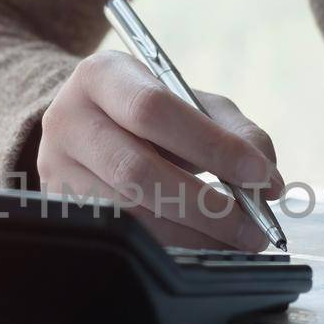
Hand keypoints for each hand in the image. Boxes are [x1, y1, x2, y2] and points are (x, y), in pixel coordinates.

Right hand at [37, 50, 282, 250]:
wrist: (87, 125)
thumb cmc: (152, 114)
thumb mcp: (192, 104)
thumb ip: (235, 130)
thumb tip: (268, 181)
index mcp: (101, 75)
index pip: (154, 110)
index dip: (211, 146)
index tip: (260, 176)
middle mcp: (67, 119)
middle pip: (137, 170)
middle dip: (206, 206)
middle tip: (254, 229)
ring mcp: (56, 168)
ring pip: (128, 214)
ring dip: (191, 235)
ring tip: (235, 242)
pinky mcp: (59, 208)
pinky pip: (122, 237)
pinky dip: (170, 246)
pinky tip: (202, 247)